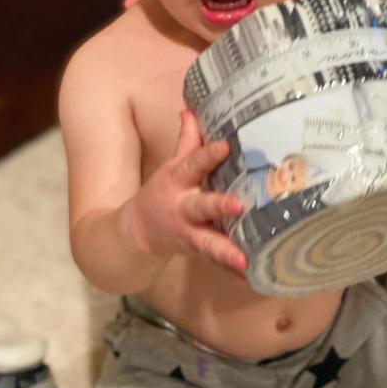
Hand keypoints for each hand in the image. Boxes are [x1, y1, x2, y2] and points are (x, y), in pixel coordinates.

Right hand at [127, 110, 246, 271]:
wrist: (134, 234)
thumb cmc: (162, 193)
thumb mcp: (171, 166)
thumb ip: (186, 141)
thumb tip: (191, 109)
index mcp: (177, 182)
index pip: (192, 164)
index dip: (208, 155)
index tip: (225, 146)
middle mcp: (183, 209)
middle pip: (201, 206)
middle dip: (220, 205)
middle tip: (240, 205)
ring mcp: (189, 234)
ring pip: (208, 243)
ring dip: (226, 251)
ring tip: (244, 258)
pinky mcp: (196, 253)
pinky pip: (216, 264)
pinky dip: (232, 272)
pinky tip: (251, 278)